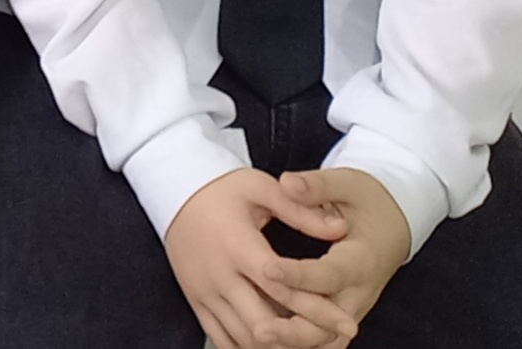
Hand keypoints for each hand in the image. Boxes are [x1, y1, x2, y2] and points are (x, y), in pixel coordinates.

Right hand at [162, 166, 357, 348]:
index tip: (349, 323)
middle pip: (264, 324)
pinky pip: (222, 340)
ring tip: (309, 344)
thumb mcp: (260, 188)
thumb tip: (341, 228)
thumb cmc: (220, 188)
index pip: (283, 289)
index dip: (318, 310)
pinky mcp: (195, 301)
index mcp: (238, 246)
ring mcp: (204, 292)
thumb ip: (301, 211)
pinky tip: (272, 347)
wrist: (172, 189)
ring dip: (278, 347)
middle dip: (302, 339)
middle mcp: (219, 275)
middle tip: (333, 340)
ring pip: (245, 338)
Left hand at [262, 168, 413, 343]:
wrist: (393, 222)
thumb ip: (317, 186)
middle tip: (260, 329)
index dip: (299, 275)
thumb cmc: (366, 199)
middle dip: (294, 330)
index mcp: (361, 259)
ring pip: (327, 339)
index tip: (267, 269)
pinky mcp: (344, 315)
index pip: (329, 274)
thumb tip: (288, 183)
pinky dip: (301, 346)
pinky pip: (325, 339)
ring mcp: (354, 308)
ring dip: (296, 344)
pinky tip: (270, 346)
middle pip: (330, 323)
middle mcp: (360, 292)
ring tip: (260, 341)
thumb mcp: (345, 183)